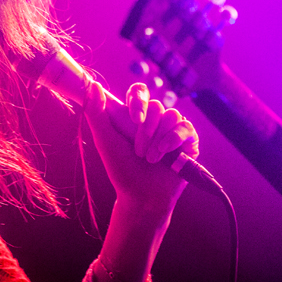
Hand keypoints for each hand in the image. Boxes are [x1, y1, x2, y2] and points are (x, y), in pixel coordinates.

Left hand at [84, 82, 197, 216]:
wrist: (142, 197)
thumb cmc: (121, 170)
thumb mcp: (104, 141)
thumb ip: (96, 112)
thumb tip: (93, 84)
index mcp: (136, 116)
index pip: (139, 91)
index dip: (138, 99)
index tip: (134, 118)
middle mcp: (156, 119)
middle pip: (156, 105)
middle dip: (146, 129)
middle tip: (138, 150)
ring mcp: (173, 129)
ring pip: (171, 114)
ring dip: (158, 139)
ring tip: (150, 158)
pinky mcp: (188, 140)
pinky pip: (185, 127)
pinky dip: (174, 139)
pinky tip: (165, 153)